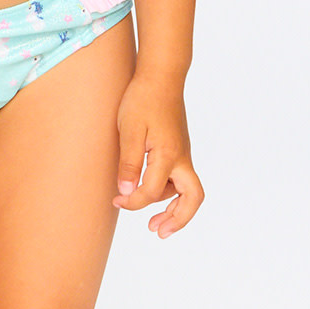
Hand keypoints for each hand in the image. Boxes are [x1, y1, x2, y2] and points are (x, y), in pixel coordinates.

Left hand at [112, 73, 204, 238]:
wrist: (161, 75)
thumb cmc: (143, 99)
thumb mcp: (129, 130)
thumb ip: (128, 163)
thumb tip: (126, 193)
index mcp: (169, 155)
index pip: (151, 192)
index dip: (132, 203)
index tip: (116, 201)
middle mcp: (181, 157)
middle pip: (193, 198)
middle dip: (178, 220)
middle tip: (158, 233)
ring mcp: (183, 153)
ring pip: (186, 189)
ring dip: (171, 207)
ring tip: (152, 220)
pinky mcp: (179, 148)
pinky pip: (180, 178)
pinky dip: (170, 191)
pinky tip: (151, 191)